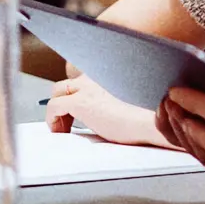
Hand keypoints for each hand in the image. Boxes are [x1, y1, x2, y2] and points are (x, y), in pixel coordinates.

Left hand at [44, 68, 165, 146]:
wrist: (151, 121)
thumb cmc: (147, 116)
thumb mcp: (127, 101)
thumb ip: (110, 99)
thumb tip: (98, 112)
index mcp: (107, 71)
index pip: (81, 79)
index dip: (75, 96)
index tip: (76, 114)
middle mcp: (96, 74)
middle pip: (67, 84)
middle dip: (64, 102)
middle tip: (69, 122)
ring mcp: (87, 86)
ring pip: (57, 92)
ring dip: (58, 112)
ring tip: (64, 129)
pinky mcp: (81, 101)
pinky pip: (53, 106)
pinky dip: (53, 120)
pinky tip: (61, 132)